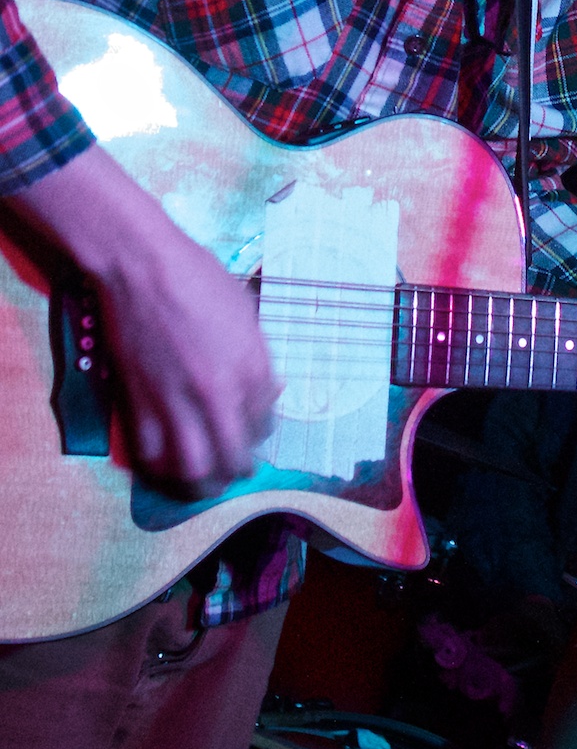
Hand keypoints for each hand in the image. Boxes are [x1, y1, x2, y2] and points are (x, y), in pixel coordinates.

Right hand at [10, 143, 278, 494]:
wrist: (142, 265)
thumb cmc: (198, 277)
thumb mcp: (245, 311)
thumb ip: (255, 354)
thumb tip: (260, 388)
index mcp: (252, 364)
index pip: (265, 421)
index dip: (261, 431)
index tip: (254, 429)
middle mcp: (219, 391)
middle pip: (234, 456)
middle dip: (239, 470)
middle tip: (237, 470)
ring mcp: (177, 400)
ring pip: (194, 468)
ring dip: (203, 482)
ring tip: (207, 481)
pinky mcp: (139, 402)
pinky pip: (153, 454)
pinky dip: (162, 468)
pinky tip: (168, 464)